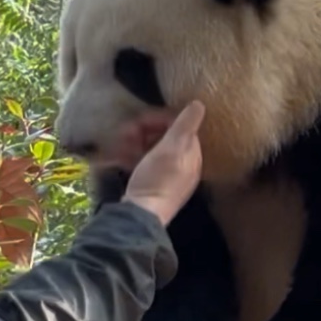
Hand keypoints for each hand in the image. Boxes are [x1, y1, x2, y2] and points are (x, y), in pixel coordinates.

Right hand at [121, 101, 204, 225]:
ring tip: (120, 144)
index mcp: (192, 155)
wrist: (141, 215)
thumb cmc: (158, 179)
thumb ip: (186, 125)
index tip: (140, 120)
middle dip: (144, 132)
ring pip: (151, 151)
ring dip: (135, 143)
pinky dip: (132, 157)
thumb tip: (200, 104)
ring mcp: (167, 177)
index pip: (179, 127)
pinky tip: (120, 157)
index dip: (159, 120)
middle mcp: (184, 166)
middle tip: (126, 132)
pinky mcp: (152, 186)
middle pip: (164, 138)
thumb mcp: (173, 148)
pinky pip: (143, 165)